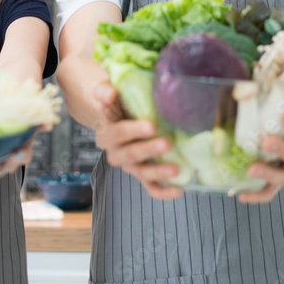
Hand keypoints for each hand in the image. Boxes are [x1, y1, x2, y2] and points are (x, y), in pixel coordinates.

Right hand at [92, 83, 182, 199]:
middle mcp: (116, 154)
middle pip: (129, 155)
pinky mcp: (143, 176)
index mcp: (106, 135)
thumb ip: (104, 91)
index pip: (116, 133)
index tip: (151, 125)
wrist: (118, 118)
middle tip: (167, 143)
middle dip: (148, 150)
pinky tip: (179, 190)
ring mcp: (130, 166)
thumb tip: (110, 93)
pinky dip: (163, 192)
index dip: (132, 131)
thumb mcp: (106, 92)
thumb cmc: (117, 103)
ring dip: (158, 172)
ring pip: (141, 173)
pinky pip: (151, 188)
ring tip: (175, 169)